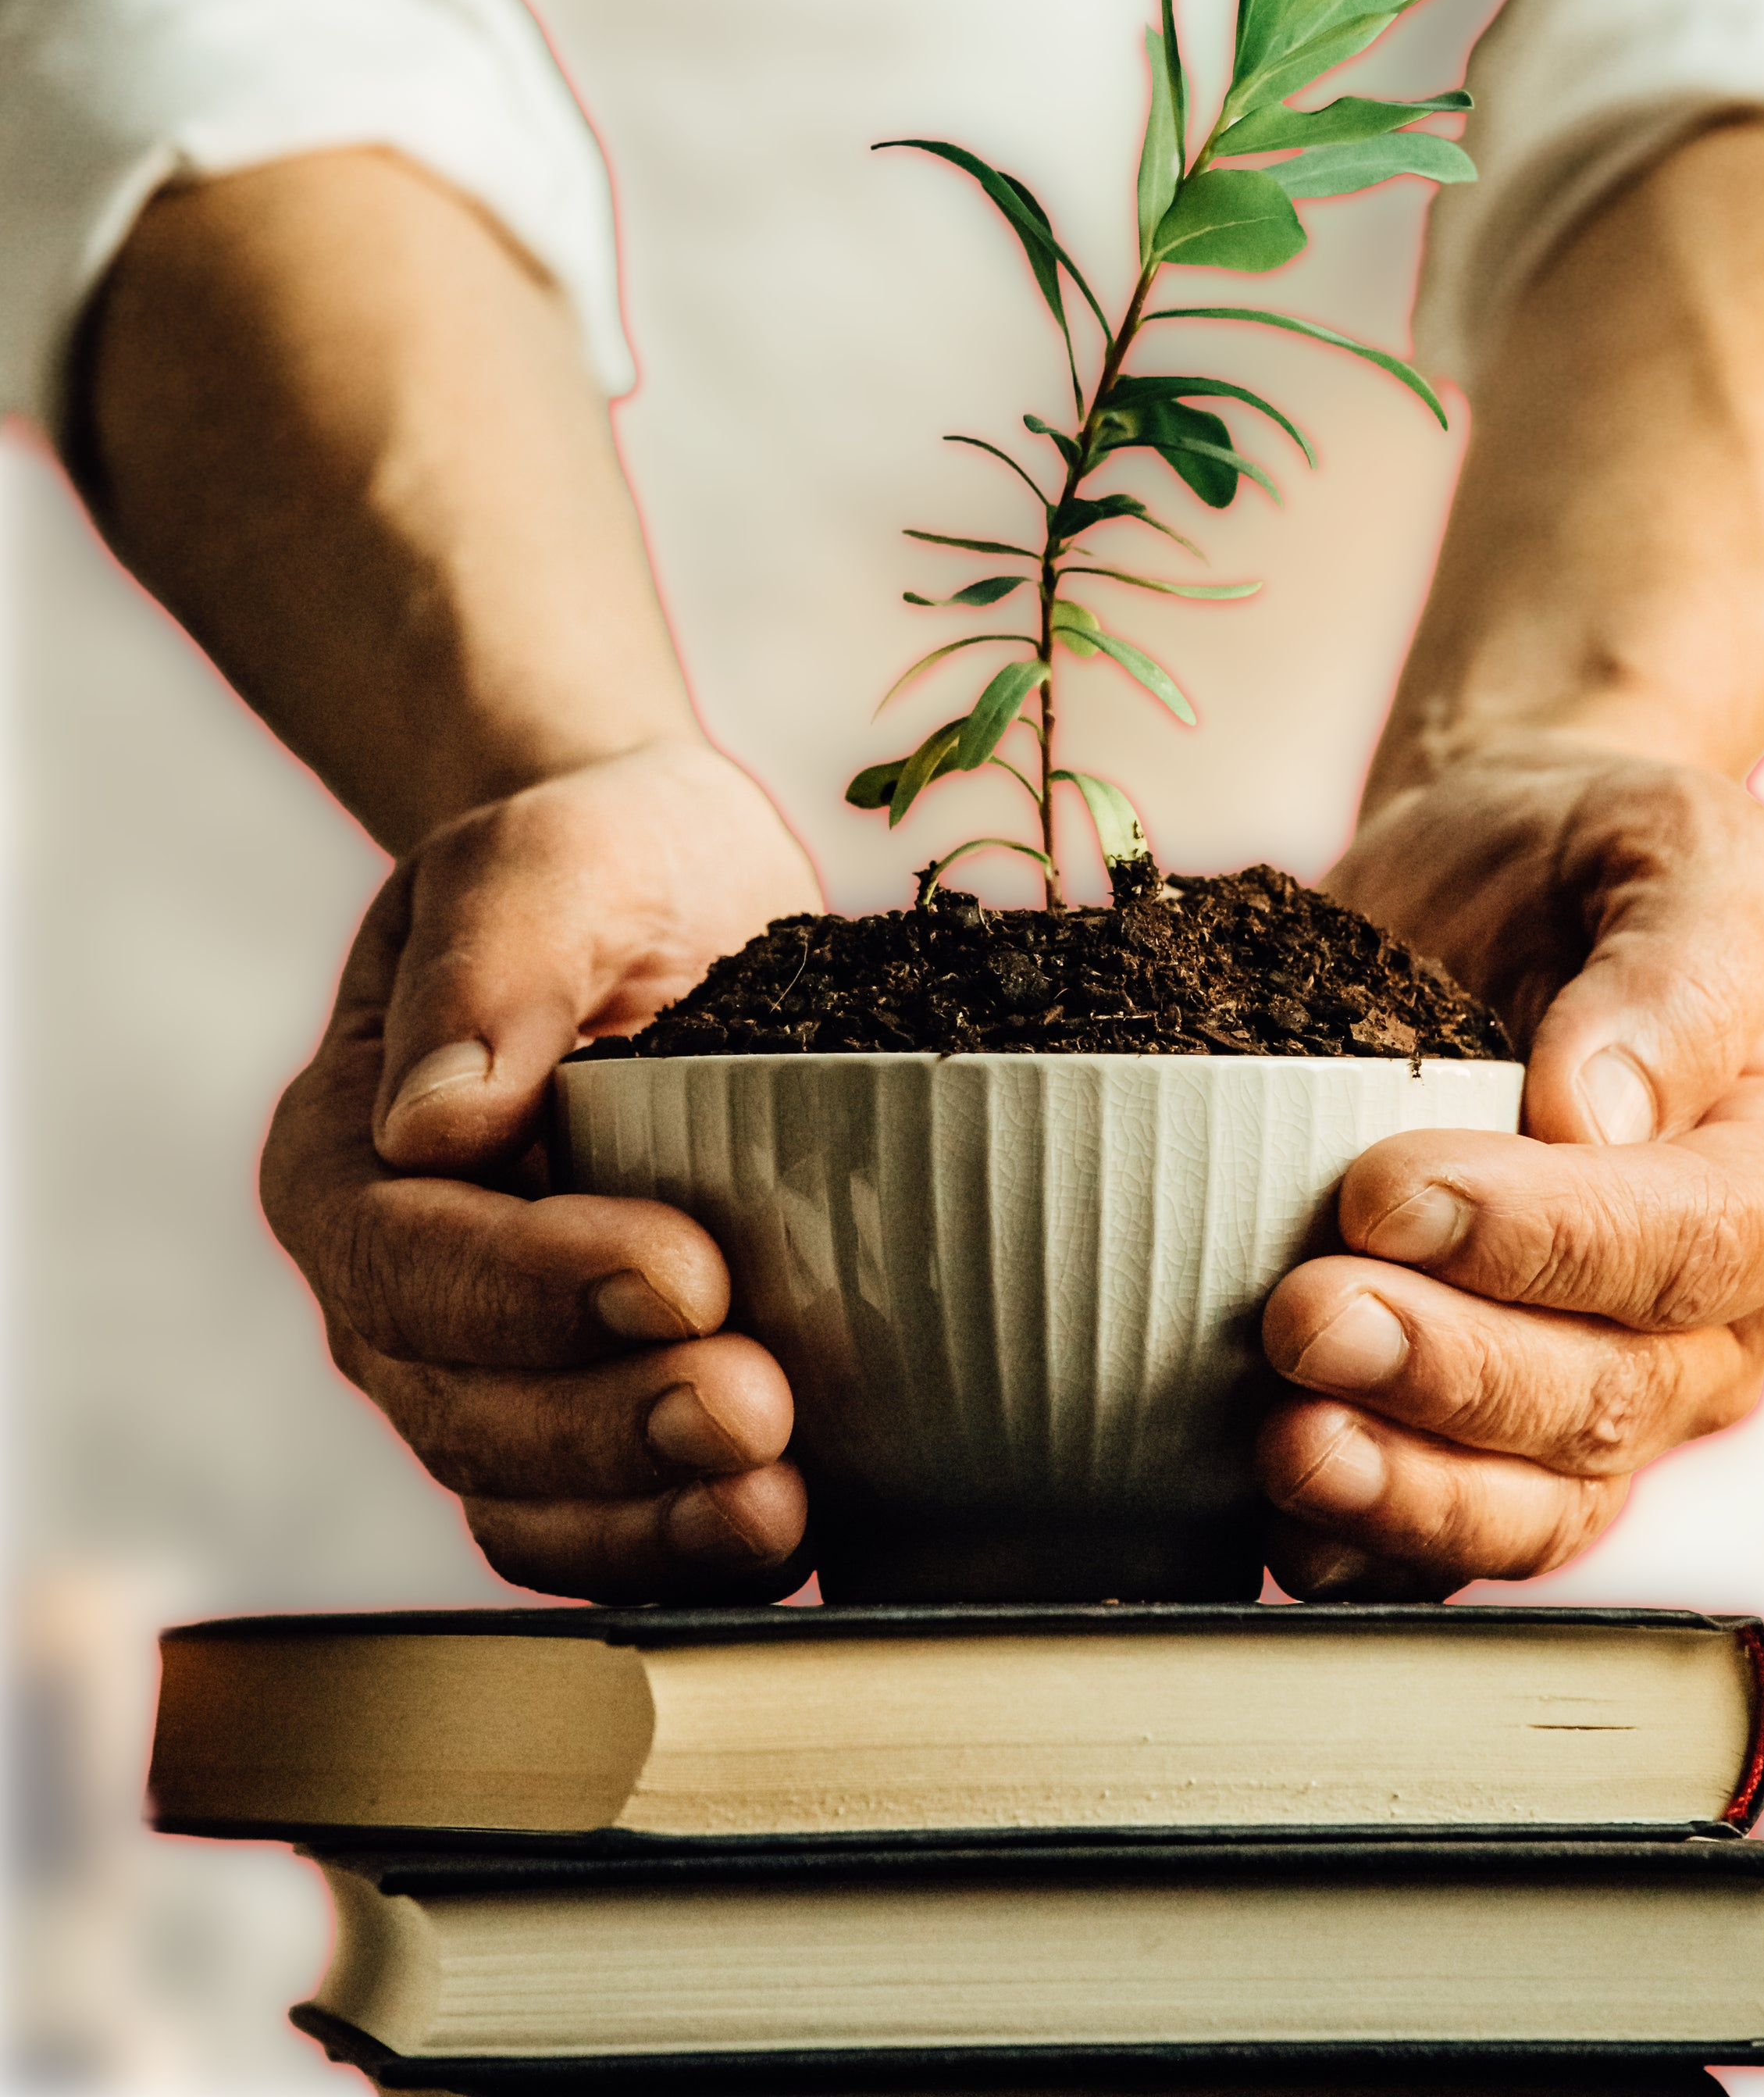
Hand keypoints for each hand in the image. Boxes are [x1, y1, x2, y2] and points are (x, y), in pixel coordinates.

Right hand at [261, 736, 822, 1600]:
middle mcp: (389, 1284)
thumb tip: (432, 1116)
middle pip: (465, 1404)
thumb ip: (499, 957)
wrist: (671, 899)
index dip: (537, 1287)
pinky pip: (590, 1521)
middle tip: (757, 1408)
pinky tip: (776, 1537)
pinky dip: (669, 1548)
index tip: (686, 1274)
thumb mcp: (556, 855)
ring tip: (777, 1507)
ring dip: (649, 1517)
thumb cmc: (602, 862)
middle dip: (613, 1425)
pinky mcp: (581, 1403)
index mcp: (346, 1151)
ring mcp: (476, 1365)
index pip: (412, 1259)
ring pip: (522, 1492)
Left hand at [1256, 732, 1763, 1596]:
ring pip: (1537, 1500)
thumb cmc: (1595, 854)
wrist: (1489, 873)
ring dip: (1406, 1491)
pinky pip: (1446, 1531)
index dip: (1544, 1240)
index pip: (1689, 1244)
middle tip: (1305, 1315)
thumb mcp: (1670, 844)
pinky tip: (1280, 1519)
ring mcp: (1608, 1390)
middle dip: (1447, 1372)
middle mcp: (1717, 1318)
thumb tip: (1600, 1107)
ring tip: (1288, 1440)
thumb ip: (1671, 966)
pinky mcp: (1487, 1422)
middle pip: (1606, 1397)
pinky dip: (1364, 1543)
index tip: (1391, 1190)